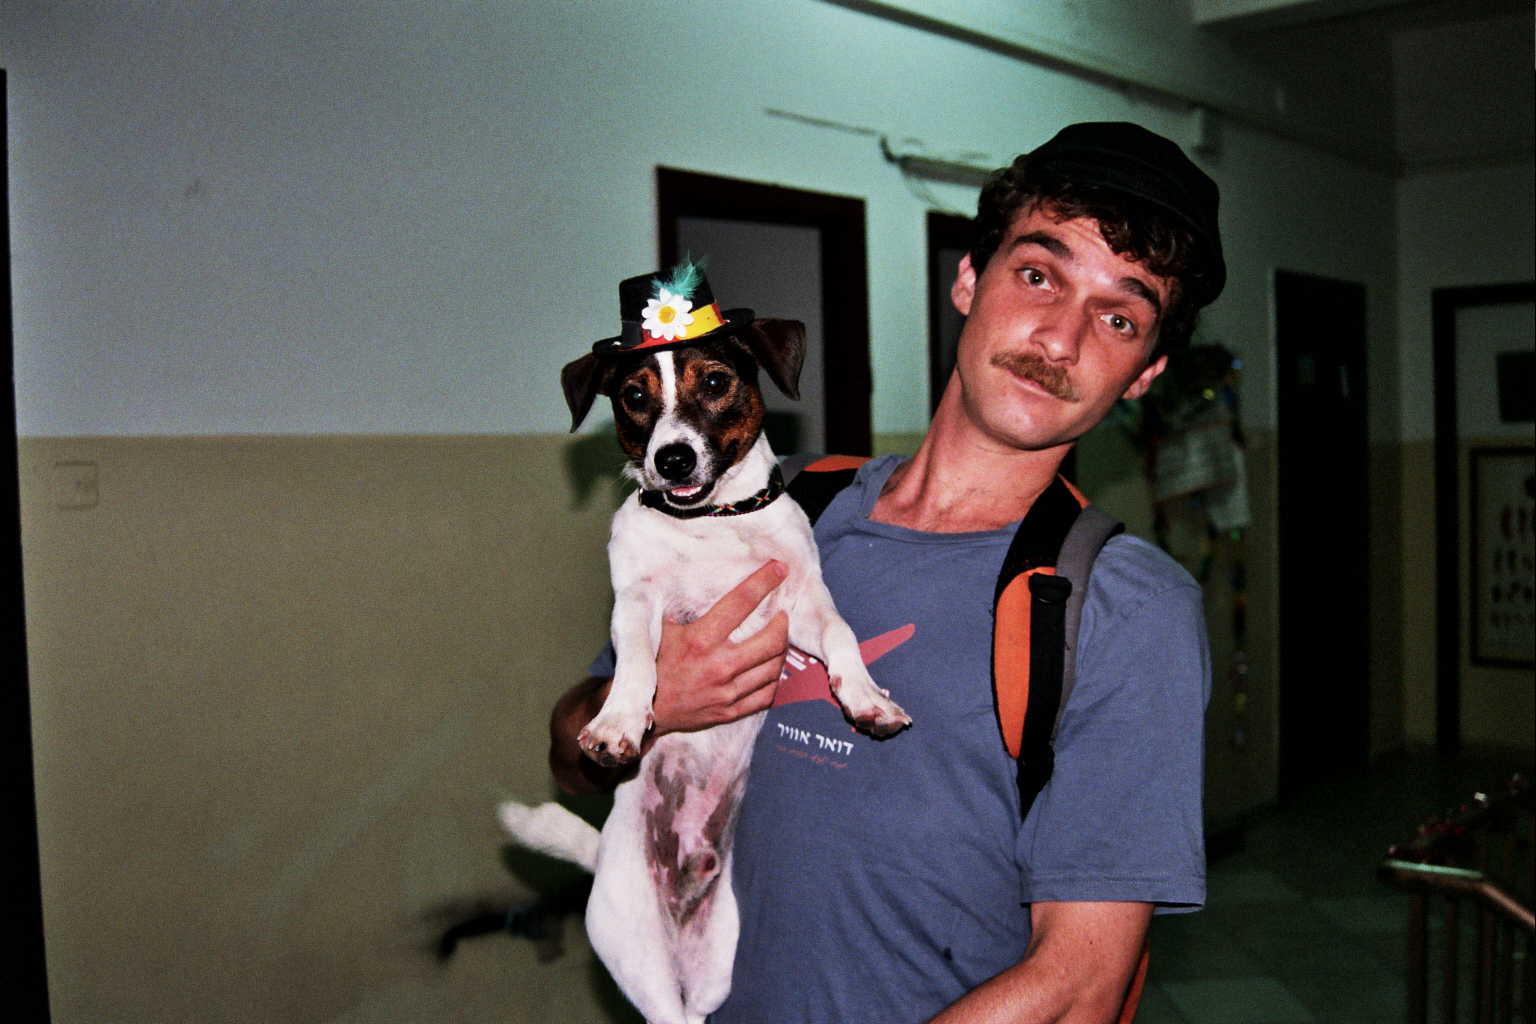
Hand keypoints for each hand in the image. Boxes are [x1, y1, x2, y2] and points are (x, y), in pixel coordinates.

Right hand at [650, 560, 788, 736]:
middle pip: (771, 639)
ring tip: (778, 640)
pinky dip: (774, 679)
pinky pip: (767, 694)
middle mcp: (719, 665)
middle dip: (782, 624)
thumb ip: (686, 609)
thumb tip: (702, 583)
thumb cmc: (656, 665)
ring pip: (774, 667)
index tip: (779, 569)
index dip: (764, 582)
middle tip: (781, 616)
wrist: (649, 711)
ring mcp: (727, 691)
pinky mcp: (731, 711)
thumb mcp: (665, 630)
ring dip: (781, 649)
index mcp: (701, 639)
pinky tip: (771, 668)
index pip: (741, 602)